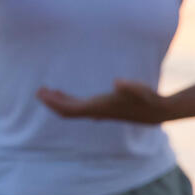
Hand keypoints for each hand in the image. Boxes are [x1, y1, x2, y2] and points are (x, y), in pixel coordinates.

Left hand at [37, 78, 172, 123]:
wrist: (156, 111)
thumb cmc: (146, 98)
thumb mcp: (139, 89)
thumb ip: (129, 86)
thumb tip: (118, 82)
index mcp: (98, 108)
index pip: (70, 109)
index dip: (55, 103)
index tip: (42, 94)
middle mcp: (96, 112)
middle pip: (67, 111)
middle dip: (52, 102)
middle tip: (38, 92)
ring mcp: (98, 111)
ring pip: (72, 109)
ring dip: (58, 102)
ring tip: (45, 92)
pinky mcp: (102, 108)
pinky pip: (78, 107)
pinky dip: (68, 100)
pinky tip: (63, 94)